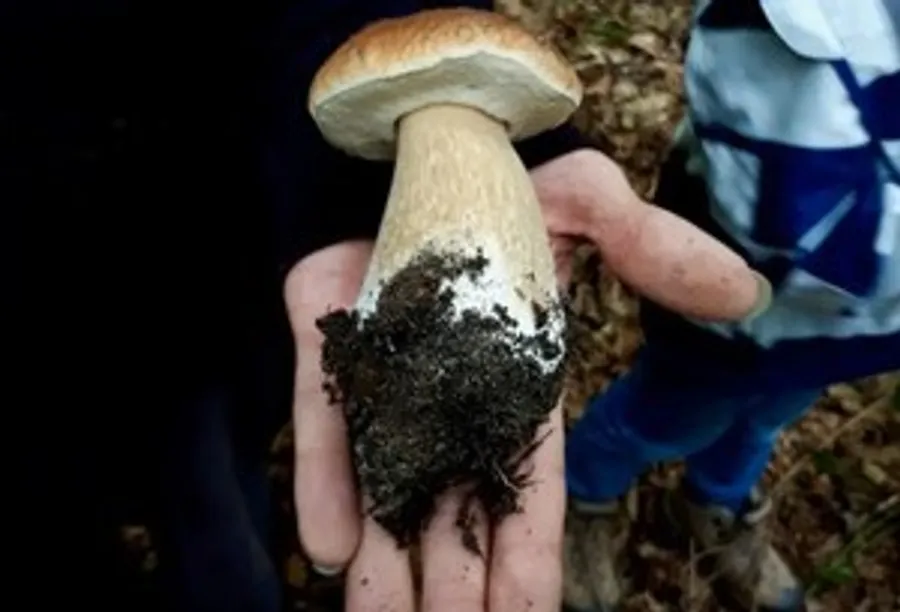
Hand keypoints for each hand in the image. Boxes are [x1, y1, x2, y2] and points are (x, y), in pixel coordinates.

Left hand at [284, 149, 766, 611]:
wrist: (427, 138)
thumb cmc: (514, 175)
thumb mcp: (594, 206)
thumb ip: (656, 250)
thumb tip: (742, 293)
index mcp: (518, 385)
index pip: (528, 492)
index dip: (526, 561)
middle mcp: (454, 396)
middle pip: (456, 511)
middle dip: (455, 586)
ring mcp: (390, 378)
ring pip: (391, 488)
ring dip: (388, 564)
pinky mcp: (333, 347)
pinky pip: (327, 427)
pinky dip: (328, 486)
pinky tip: (332, 550)